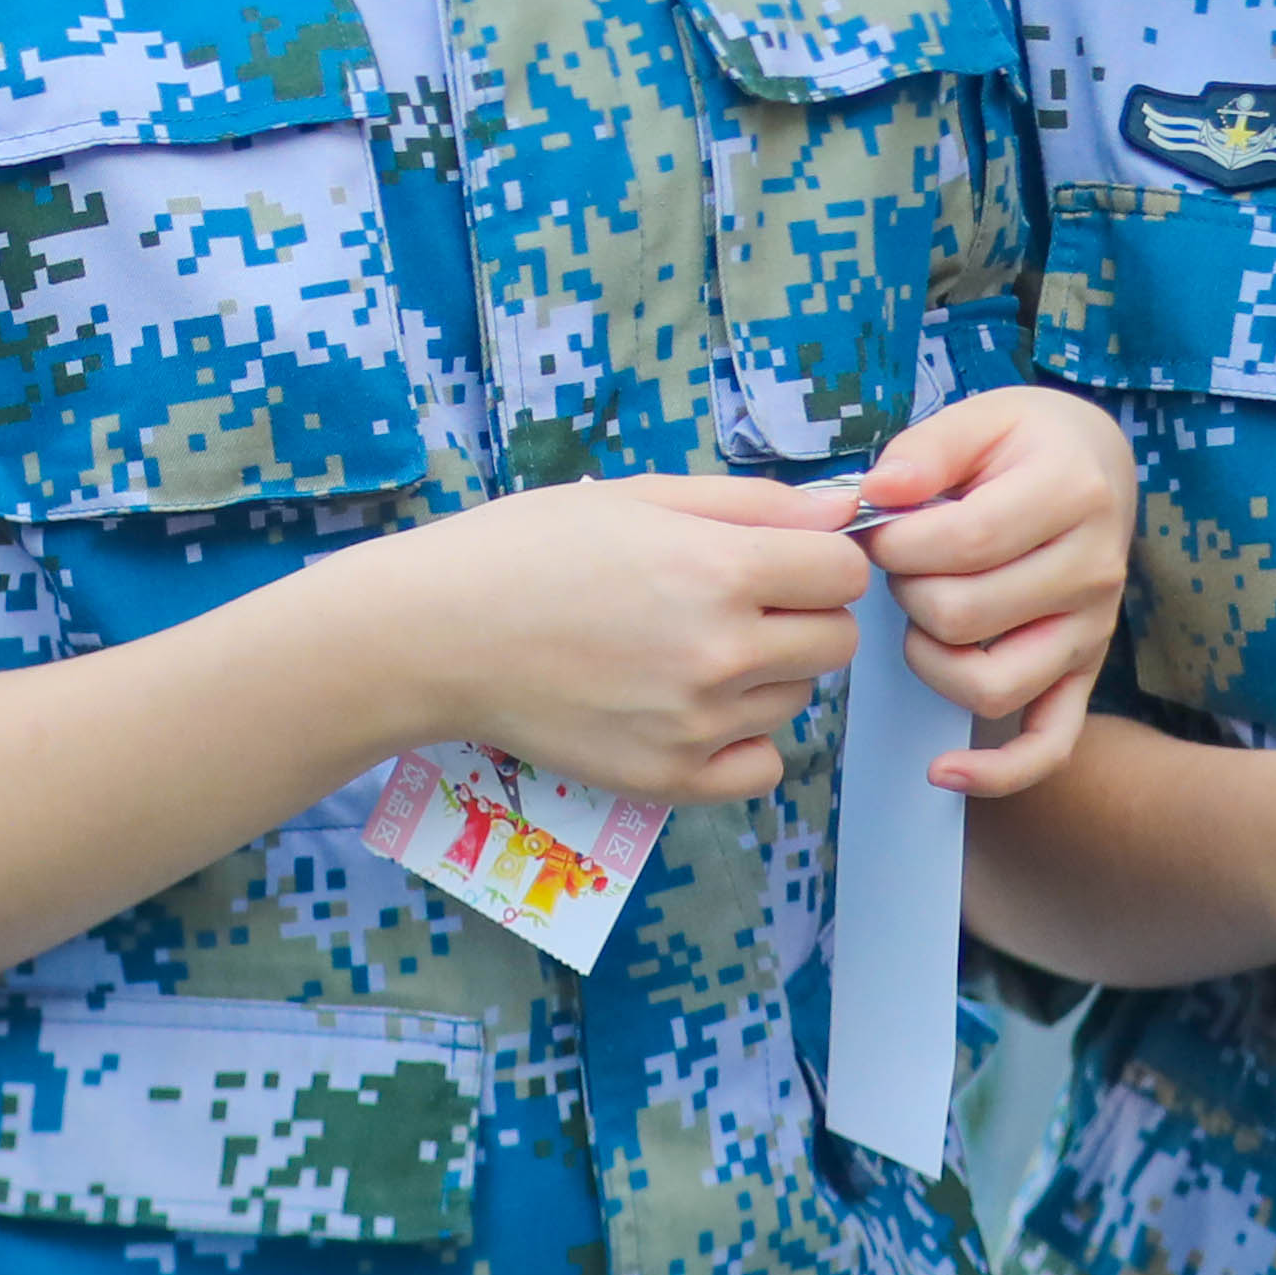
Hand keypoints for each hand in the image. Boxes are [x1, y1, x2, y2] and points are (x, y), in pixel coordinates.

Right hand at [350, 472, 870, 804]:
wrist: (431, 635)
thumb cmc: (522, 550)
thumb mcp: (634, 496)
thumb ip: (748, 502)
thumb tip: (844, 511)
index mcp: (721, 570)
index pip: (843, 573)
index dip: (813, 560)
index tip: (773, 561)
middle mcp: (722, 652)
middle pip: (836, 642)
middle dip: (798, 618)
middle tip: (728, 608)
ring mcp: (698, 724)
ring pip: (794, 699)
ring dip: (761, 676)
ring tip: (679, 653)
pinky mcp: (670, 778)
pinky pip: (761, 766)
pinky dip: (741, 743)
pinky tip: (687, 712)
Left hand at [858, 387, 1137, 792]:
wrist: (1092, 462)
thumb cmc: (1021, 442)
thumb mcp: (976, 417)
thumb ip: (923, 451)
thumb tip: (876, 495)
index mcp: (1071, 496)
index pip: (962, 542)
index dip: (895, 542)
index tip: (877, 527)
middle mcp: (1093, 571)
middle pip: (963, 615)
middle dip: (904, 590)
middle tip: (900, 564)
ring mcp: (1092, 631)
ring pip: (991, 683)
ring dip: (928, 656)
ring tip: (920, 615)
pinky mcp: (1083, 672)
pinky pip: (1050, 742)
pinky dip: (999, 771)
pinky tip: (943, 770)